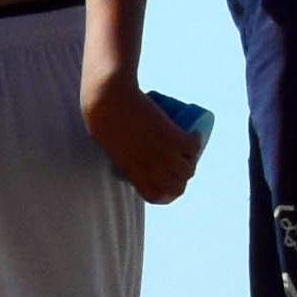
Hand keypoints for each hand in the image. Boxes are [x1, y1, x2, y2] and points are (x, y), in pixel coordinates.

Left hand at [84, 76, 202, 204]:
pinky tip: (195, 134)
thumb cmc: (100, 119)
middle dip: (182, 179)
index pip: (155, 195)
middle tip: (181, 163)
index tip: (167, 183)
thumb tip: (124, 149)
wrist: (107, 101)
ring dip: (192, 161)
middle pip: (177, 185)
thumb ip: (116, 151)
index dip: (165, 195)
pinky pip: (193, 146)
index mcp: (131, 172)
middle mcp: (149, 168)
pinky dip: (196, 139)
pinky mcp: (172, 135)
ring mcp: (162, 152)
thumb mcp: (107, 144)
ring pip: (188, 168)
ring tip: (188, 150)